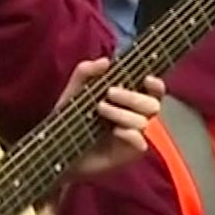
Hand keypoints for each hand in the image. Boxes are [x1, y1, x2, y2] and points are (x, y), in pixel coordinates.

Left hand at [57, 58, 164, 179]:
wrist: (58, 146)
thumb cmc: (70, 117)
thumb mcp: (74, 90)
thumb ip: (85, 72)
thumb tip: (105, 61)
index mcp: (129, 99)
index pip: (154, 90)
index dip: (155, 84)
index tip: (146, 79)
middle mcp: (136, 115)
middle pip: (153, 104)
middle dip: (132, 97)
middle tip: (109, 92)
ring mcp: (134, 134)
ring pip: (144, 122)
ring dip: (122, 113)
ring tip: (100, 109)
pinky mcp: (129, 152)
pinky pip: (140, 142)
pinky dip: (129, 134)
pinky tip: (114, 131)